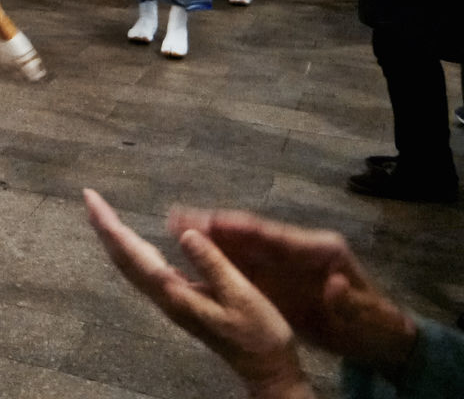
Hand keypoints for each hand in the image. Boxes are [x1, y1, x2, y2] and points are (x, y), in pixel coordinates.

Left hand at [85, 190, 312, 397]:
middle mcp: (165, 296)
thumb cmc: (258, 334)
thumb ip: (212, 263)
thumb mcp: (240, 294)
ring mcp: (170, 300)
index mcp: (174, 292)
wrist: (266, 369)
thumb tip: (184, 233)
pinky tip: (131, 241)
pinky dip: (131, 248)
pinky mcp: (179, 300)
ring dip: (114, 237)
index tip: (91, 198)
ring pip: (130, 264)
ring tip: (102, 213)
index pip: (132, 252)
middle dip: (104, 226)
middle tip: (89, 197)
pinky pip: (143, 269)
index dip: (110, 224)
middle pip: (123, 257)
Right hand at [168, 206, 417, 375]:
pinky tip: (192, 254)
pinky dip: (217, 256)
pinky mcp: (274, 278)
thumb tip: (336, 287)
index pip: (275, 235)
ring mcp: (282, 262)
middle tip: (177, 215)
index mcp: (319, 250)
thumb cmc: (374, 324)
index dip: (242, 228)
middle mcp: (295, 248)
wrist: (377, 338)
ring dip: (209, 235)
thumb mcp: (366, 315)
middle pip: (250, 234)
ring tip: (174, 225)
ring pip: (240, 245)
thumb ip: (348, 300)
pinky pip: (241, 264)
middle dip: (214, 224)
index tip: (212, 220)